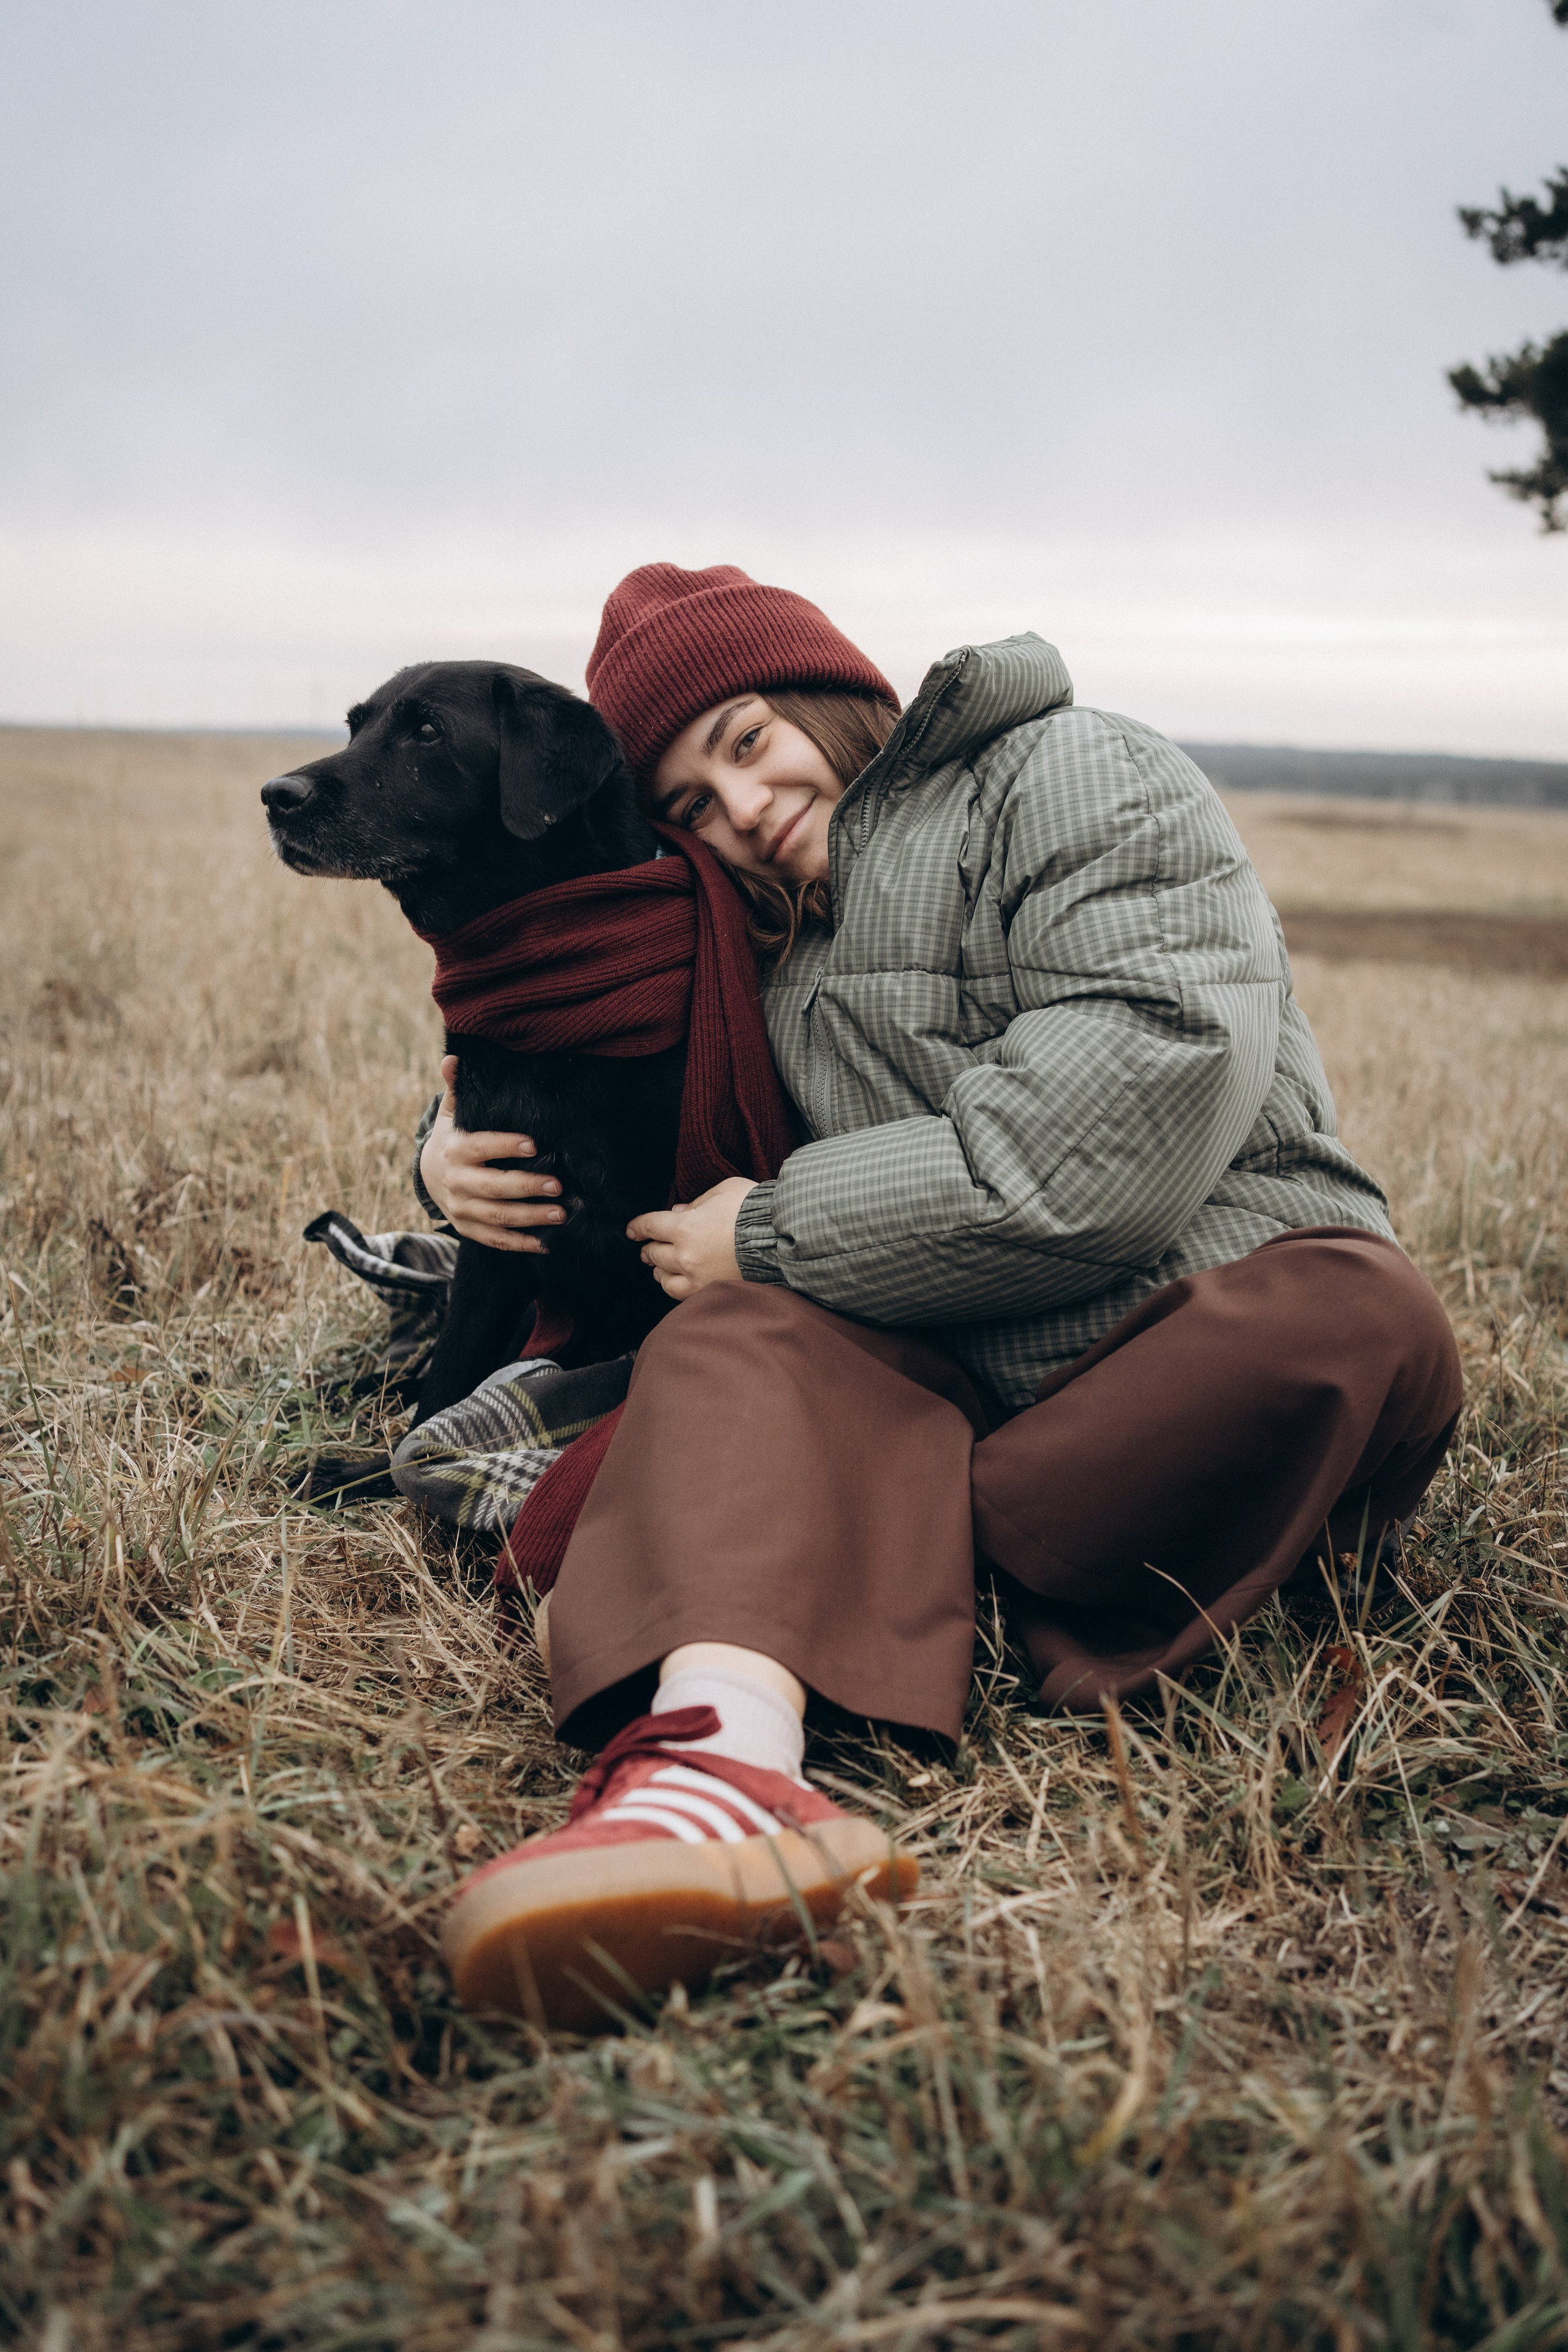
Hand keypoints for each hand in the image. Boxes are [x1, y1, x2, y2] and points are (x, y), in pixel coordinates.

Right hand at [418, 1055, 567, 1253]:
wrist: (427, 1176)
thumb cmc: (453, 1139)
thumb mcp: (452, 1115)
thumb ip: (457, 1090)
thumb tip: (453, 1059)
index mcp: (455, 1151)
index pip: (482, 1147)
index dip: (506, 1145)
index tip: (535, 1144)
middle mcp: (457, 1182)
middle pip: (494, 1187)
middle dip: (527, 1187)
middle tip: (558, 1186)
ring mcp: (462, 1209)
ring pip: (497, 1216)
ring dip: (529, 1218)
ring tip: (560, 1214)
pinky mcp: (468, 1228)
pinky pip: (495, 1240)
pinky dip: (519, 1244)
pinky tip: (546, 1244)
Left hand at [628, 1178, 755, 1299]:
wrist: (782, 1240)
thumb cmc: (755, 1211)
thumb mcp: (724, 1191)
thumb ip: (697, 1202)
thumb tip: (679, 1212)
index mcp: (685, 1227)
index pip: (651, 1226)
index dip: (638, 1227)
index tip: (632, 1230)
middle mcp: (686, 1255)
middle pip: (655, 1253)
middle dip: (649, 1248)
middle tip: (647, 1248)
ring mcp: (699, 1277)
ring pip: (665, 1278)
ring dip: (659, 1270)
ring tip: (659, 1267)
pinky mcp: (712, 1291)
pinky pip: (683, 1295)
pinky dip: (675, 1287)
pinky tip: (676, 1282)